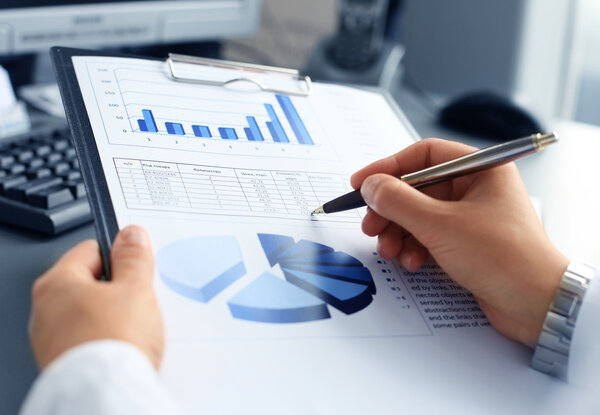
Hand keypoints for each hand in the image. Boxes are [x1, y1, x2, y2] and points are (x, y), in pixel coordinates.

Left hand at [29, 225, 163, 369]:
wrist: (106, 395)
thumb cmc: (112, 343)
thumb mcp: (135, 289)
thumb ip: (134, 258)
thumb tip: (131, 236)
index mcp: (56, 284)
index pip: (91, 250)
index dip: (121, 253)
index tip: (139, 261)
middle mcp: (46, 310)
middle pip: (92, 284)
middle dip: (120, 289)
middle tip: (141, 298)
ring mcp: (53, 339)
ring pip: (92, 314)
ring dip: (116, 316)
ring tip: (136, 327)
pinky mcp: (65, 363)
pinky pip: (91, 340)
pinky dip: (109, 340)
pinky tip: (126, 347)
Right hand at [351, 138, 568, 347]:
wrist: (536, 305)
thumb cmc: (503, 258)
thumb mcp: (440, 225)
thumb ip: (398, 202)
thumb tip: (370, 185)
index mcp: (479, 169)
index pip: (423, 155)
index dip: (388, 167)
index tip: (361, 183)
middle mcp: (475, 188)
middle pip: (417, 188)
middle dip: (390, 209)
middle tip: (371, 225)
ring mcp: (470, 217)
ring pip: (419, 215)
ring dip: (399, 232)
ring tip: (390, 250)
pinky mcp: (466, 243)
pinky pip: (429, 236)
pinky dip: (414, 247)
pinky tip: (411, 262)